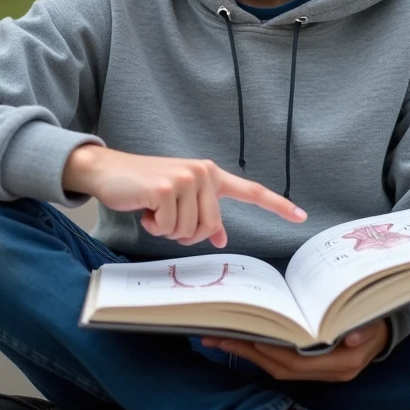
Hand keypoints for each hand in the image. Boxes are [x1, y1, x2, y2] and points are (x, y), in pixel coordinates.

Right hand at [63, 144, 306, 247]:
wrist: (108, 171)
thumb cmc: (144, 188)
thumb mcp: (178, 201)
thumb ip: (202, 215)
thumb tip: (219, 238)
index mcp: (210, 174)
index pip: (250, 191)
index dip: (276, 205)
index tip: (301, 216)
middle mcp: (203, 173)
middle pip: (210, 228)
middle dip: (185, 233)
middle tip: (165, 218)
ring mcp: (186, 179)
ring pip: (188, 232)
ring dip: (166, 230)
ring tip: (153, 209)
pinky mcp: (167, 189)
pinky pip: (168, 228)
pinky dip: (153, 226)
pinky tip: (144, 207)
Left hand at [202, 320, 389, 381]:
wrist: (385, 332)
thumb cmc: (376, 320)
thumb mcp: (374, 321)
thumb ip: (364, 329)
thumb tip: (353, 334)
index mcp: (342, 364)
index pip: (297, 361)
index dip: (271, 350)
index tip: (247, 335)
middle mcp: (328, 372)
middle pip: (281, 367)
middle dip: (249, 352)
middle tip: (218, 337)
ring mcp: (320, 372)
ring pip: (278, 368)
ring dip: (249, 354)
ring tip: (221, 339)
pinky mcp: (313, 367)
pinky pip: (281, 364)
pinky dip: (261, 354)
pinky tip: (243, 342)